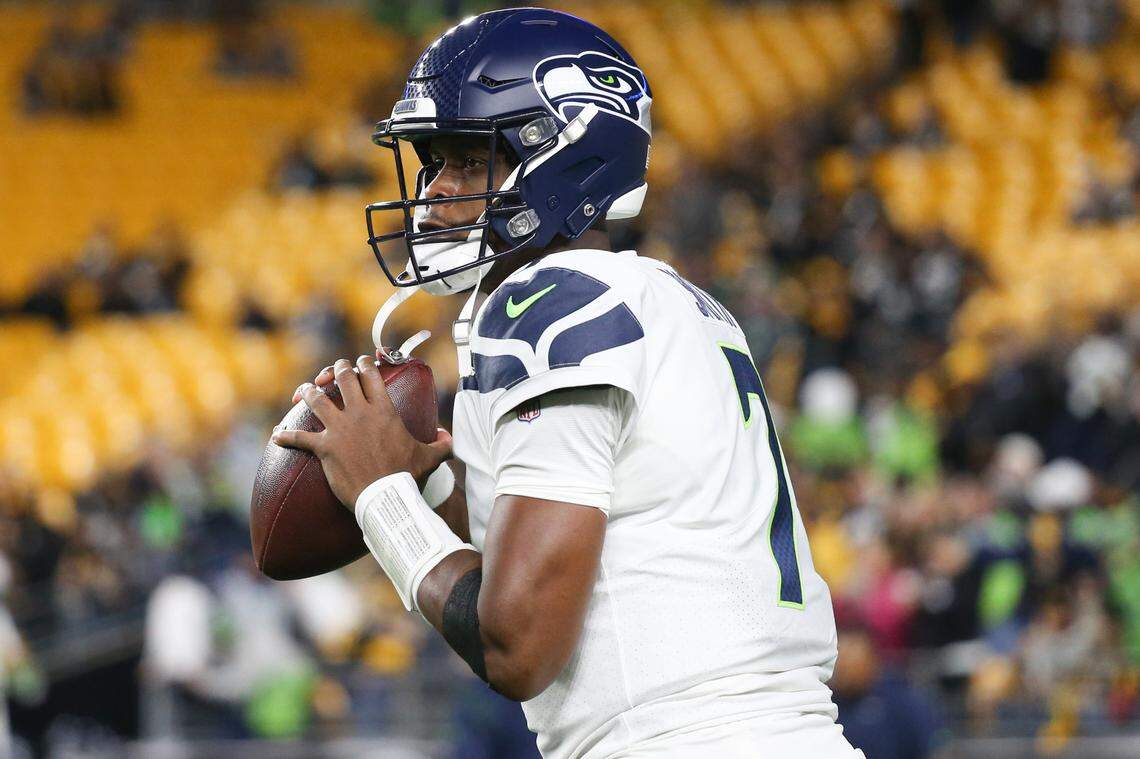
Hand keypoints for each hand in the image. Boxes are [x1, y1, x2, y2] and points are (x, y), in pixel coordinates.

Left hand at [273, 356, 451, 506]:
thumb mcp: (431, 457)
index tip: (361, 362)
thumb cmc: (407, 476)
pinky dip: (285, 436)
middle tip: (334, 371)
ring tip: (304, 391)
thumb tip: (448, 438)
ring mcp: (339, 429)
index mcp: (384, 410)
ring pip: (316, 399)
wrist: (386, 497)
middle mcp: (359, 413)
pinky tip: (276, 435)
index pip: (372, 374)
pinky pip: (299, 438)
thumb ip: (441, 443)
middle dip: (337, 370)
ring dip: (308, 392)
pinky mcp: (324, 448)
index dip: (365, 363)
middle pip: (343, 378)